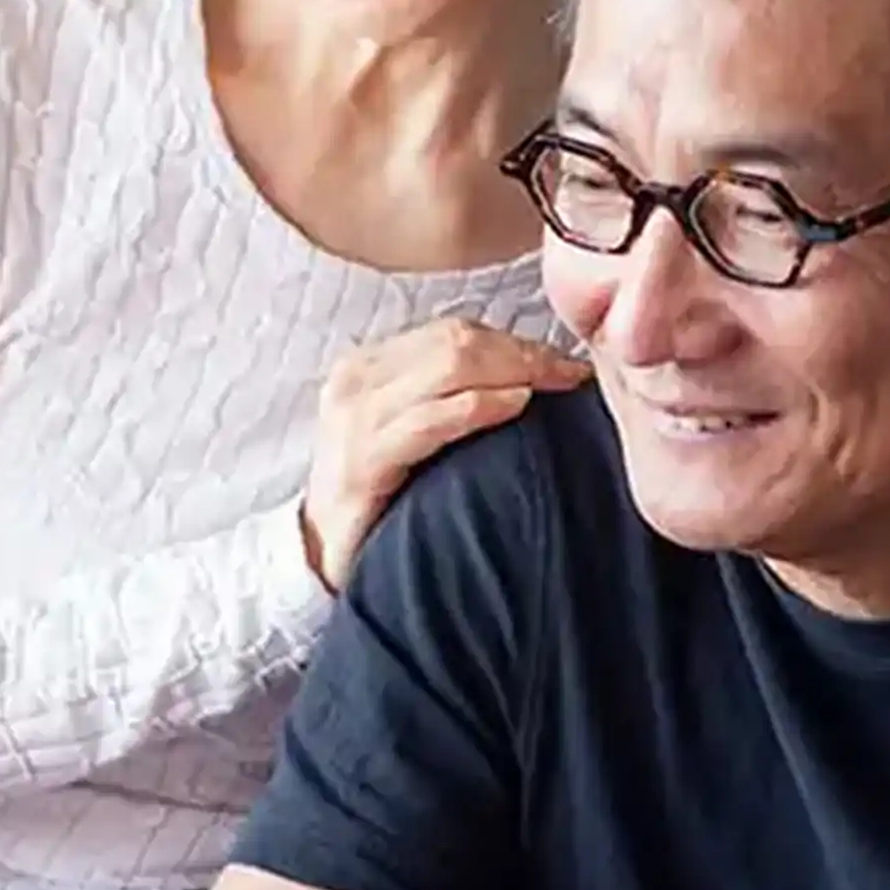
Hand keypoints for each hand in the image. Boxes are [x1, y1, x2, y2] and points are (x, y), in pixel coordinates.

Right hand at [299, 320, 588, 588]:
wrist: (319, 556)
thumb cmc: (376, 494)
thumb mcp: (404, 430)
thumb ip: (443, 396)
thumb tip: (525, 376)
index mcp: (368, 365)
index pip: (452, 333)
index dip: (514, 341)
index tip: (563, 361)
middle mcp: (357, 379)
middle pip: (455, 342)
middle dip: (522, 353)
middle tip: (570, 372)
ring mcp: (356, 417)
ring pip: (448, 367)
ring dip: (514, 370)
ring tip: (556, 384)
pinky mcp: (364, 459)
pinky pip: (431, 420)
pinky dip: (480, 407)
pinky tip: (517, 406)